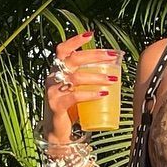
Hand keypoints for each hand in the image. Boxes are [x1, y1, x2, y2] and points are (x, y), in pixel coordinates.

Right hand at [41, 30, 119, 150]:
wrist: (59, 132)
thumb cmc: (71, 108)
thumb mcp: (78, 89)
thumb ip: (87, 78)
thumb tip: (114, 69)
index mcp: (57, 70)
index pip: (63, 49)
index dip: (75, 40)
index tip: (91, 34)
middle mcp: (53, 77)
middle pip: (73, 59)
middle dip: (94, 56)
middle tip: (112, 57)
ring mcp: (53, 91)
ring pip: (76, 77)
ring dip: (97, 77)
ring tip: (113, 80)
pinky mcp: (56, 105)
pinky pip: (74, 96)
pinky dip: (90, 94)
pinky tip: (102, 95)